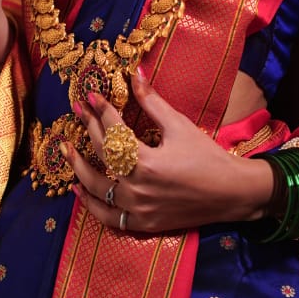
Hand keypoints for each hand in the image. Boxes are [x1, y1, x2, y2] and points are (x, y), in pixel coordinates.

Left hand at [66, 71, 273, 232]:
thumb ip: (152, 102)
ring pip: (97, 189)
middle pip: (102, 155)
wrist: (231, 193)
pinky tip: (79, 189)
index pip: (114, 131)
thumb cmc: (207, 156)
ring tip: (67, 150)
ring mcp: (138, 208)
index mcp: (146, 161)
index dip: (101, 111)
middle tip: (78, 111)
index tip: (91, 96)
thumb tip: (135, 74)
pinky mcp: (143, 223)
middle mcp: (137, 187)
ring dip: (79, 168)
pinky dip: (91, 204)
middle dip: (88, 128)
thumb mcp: (180, 126)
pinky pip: (108, 216)